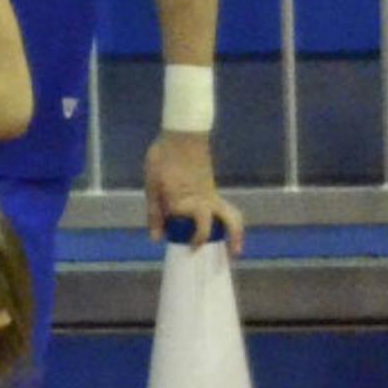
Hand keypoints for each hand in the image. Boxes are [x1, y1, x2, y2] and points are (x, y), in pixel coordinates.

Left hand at [144, 131, 244, 255]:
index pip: (194, 226)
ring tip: (234, 248)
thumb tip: (157, 239)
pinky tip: (215, 229)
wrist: (182, 133)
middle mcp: (205, 200)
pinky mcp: (211, 189)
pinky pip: (224, 208)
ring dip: (235, 232)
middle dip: (229, 239)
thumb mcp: (152, 186)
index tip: (180, 245)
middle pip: (226, 222)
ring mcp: (211, 194)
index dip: (187, 236)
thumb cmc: (163, 158)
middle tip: (229, 255)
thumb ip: (155, 213)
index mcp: (188, 200)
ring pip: (231, 215)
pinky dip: (225, 221)